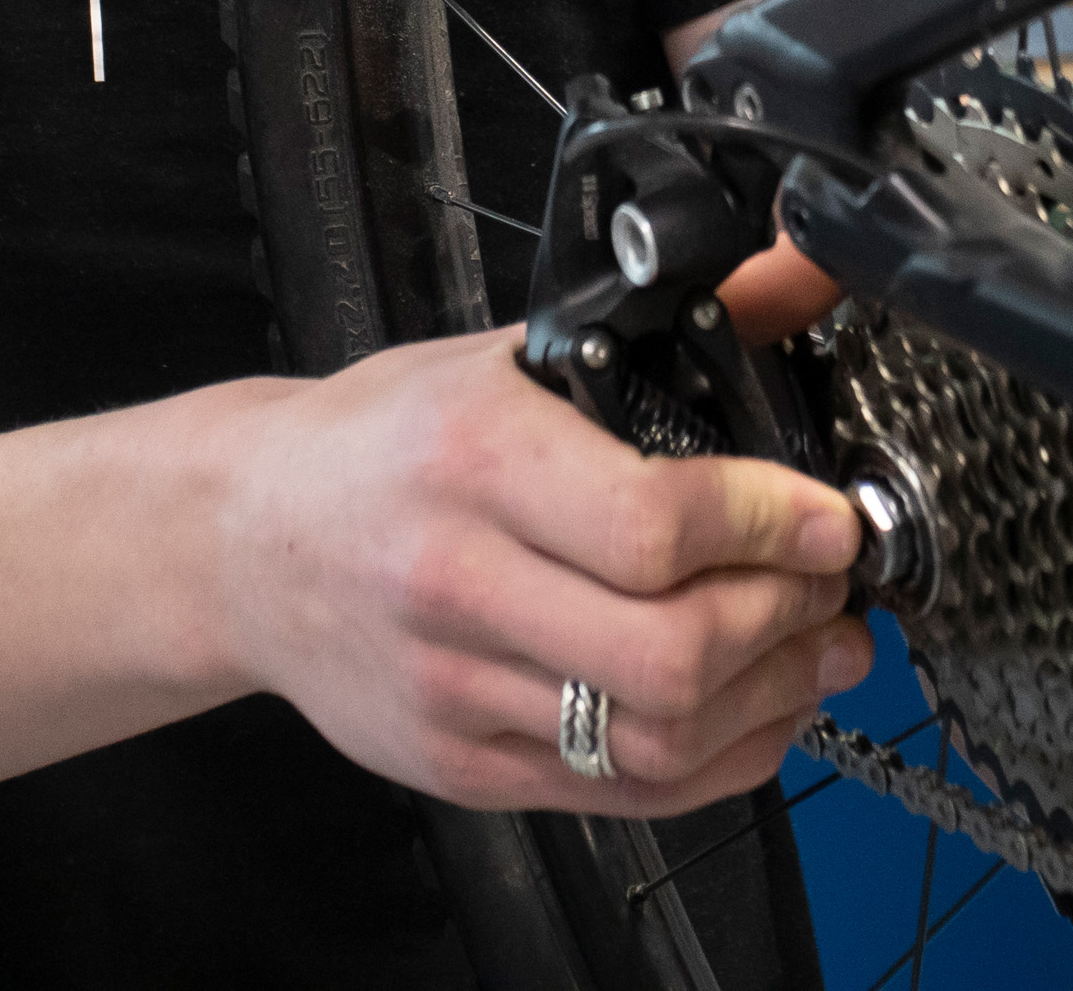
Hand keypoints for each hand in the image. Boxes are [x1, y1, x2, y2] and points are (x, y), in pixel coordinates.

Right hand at [210, 327, 874, 817]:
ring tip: (814, 654)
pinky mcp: (459, 765)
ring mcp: (454, 690)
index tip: (828, 521)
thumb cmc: (378, 441)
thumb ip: (657, 333)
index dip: (769, 530)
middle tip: (830, 591)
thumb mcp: (503, 357)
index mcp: (471, 462)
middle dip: (786, 624)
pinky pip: (619, 791)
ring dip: (771, 703)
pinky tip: (755, 715)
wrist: (241, 542)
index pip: (650, 527)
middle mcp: (456, 584)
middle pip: (668, 654)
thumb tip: (795, 280)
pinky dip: (715, 761)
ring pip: (655, 741)